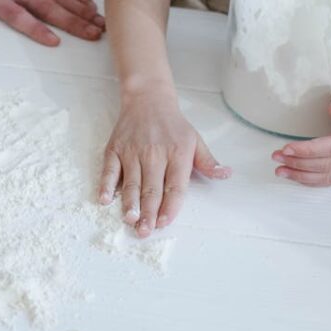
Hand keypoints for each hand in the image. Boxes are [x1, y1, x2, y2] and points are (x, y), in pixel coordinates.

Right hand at [99, 94, 230, 237]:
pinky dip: (106, 185)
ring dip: (130, 204)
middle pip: (152, 188)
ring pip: (131, 183)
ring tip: (130, 220)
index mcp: (177, 153)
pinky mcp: (114, 149)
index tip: (165, 222)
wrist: (147, 99)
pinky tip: (105, 200)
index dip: (170, 205)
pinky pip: (110, 170)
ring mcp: (132, 152)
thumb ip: (208, 161)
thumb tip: (226, 174)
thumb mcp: (195, 140)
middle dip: (148, 212)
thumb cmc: (172, 125)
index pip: (175, 185)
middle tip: (145, 231)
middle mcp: (154, 154)